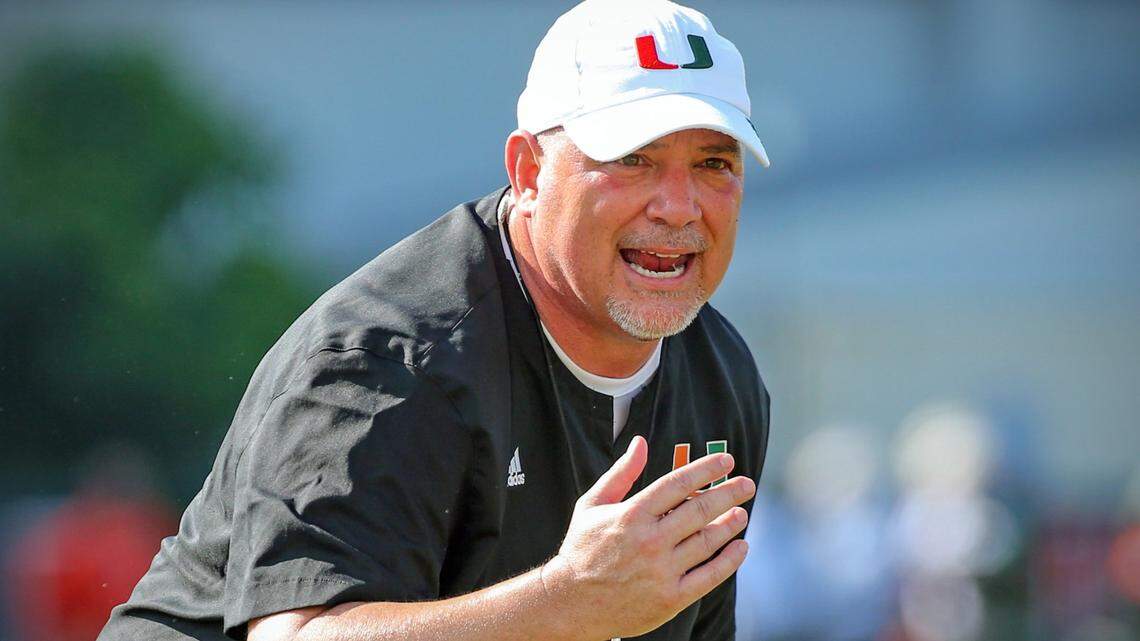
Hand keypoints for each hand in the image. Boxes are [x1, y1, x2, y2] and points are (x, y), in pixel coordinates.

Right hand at [541, 435, 754, 638]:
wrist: (571, 603)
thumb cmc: (582, 549)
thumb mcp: (592, 504)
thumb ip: (621, 473)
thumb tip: (640, 442)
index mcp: (631, 514)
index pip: (678, 483)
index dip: (706, 469)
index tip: (727, 461)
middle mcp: (650, 540)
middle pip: (700, 509)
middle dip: (729, 493)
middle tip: (747, 484)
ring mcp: (662, 571)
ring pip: (708, 541)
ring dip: (731, 524)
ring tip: (741, 513)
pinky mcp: (671, 598)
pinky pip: (710, 576)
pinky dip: (730, 560)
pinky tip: (740, 546)